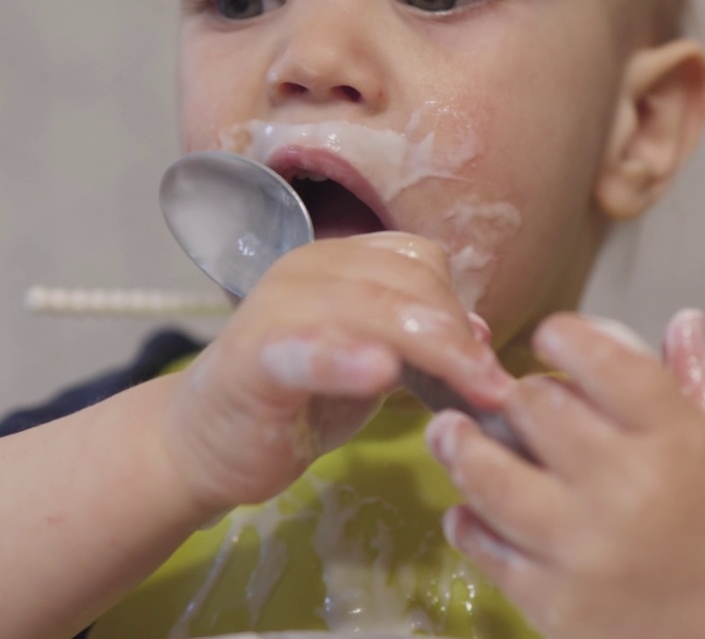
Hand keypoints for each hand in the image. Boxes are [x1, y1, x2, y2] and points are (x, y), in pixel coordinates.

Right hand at [163, 232, 513, 511]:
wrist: (207, 442)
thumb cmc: (295, 398)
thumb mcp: (369, 361)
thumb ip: (417, 342)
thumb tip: (480, 333)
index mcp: (339, 262)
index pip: (419, 262)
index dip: (460, 308)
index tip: (490, 364)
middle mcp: (308, 270)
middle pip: (405, 284)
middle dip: (459, 338)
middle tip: (498, 390)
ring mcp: (278, 311)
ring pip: (371, 310)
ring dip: (430, 350)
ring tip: (471, 391)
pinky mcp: (254, 361)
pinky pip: (305, 350)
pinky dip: (344, 357)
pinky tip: (379, 372)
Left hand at [425, 310, 704, 638]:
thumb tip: (682, 319)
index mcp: (679, 442)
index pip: (603, 361)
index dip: (565, 335)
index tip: (551, 335)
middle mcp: (626, 490)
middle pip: (535, 409)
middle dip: (518, 393)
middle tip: (511, 396)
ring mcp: (584, 552)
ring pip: (491, 478)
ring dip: (463, 447)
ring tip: (450, 430)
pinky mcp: (558, 607)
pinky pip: (489, 551)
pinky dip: (470, 524)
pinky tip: (468, 508)